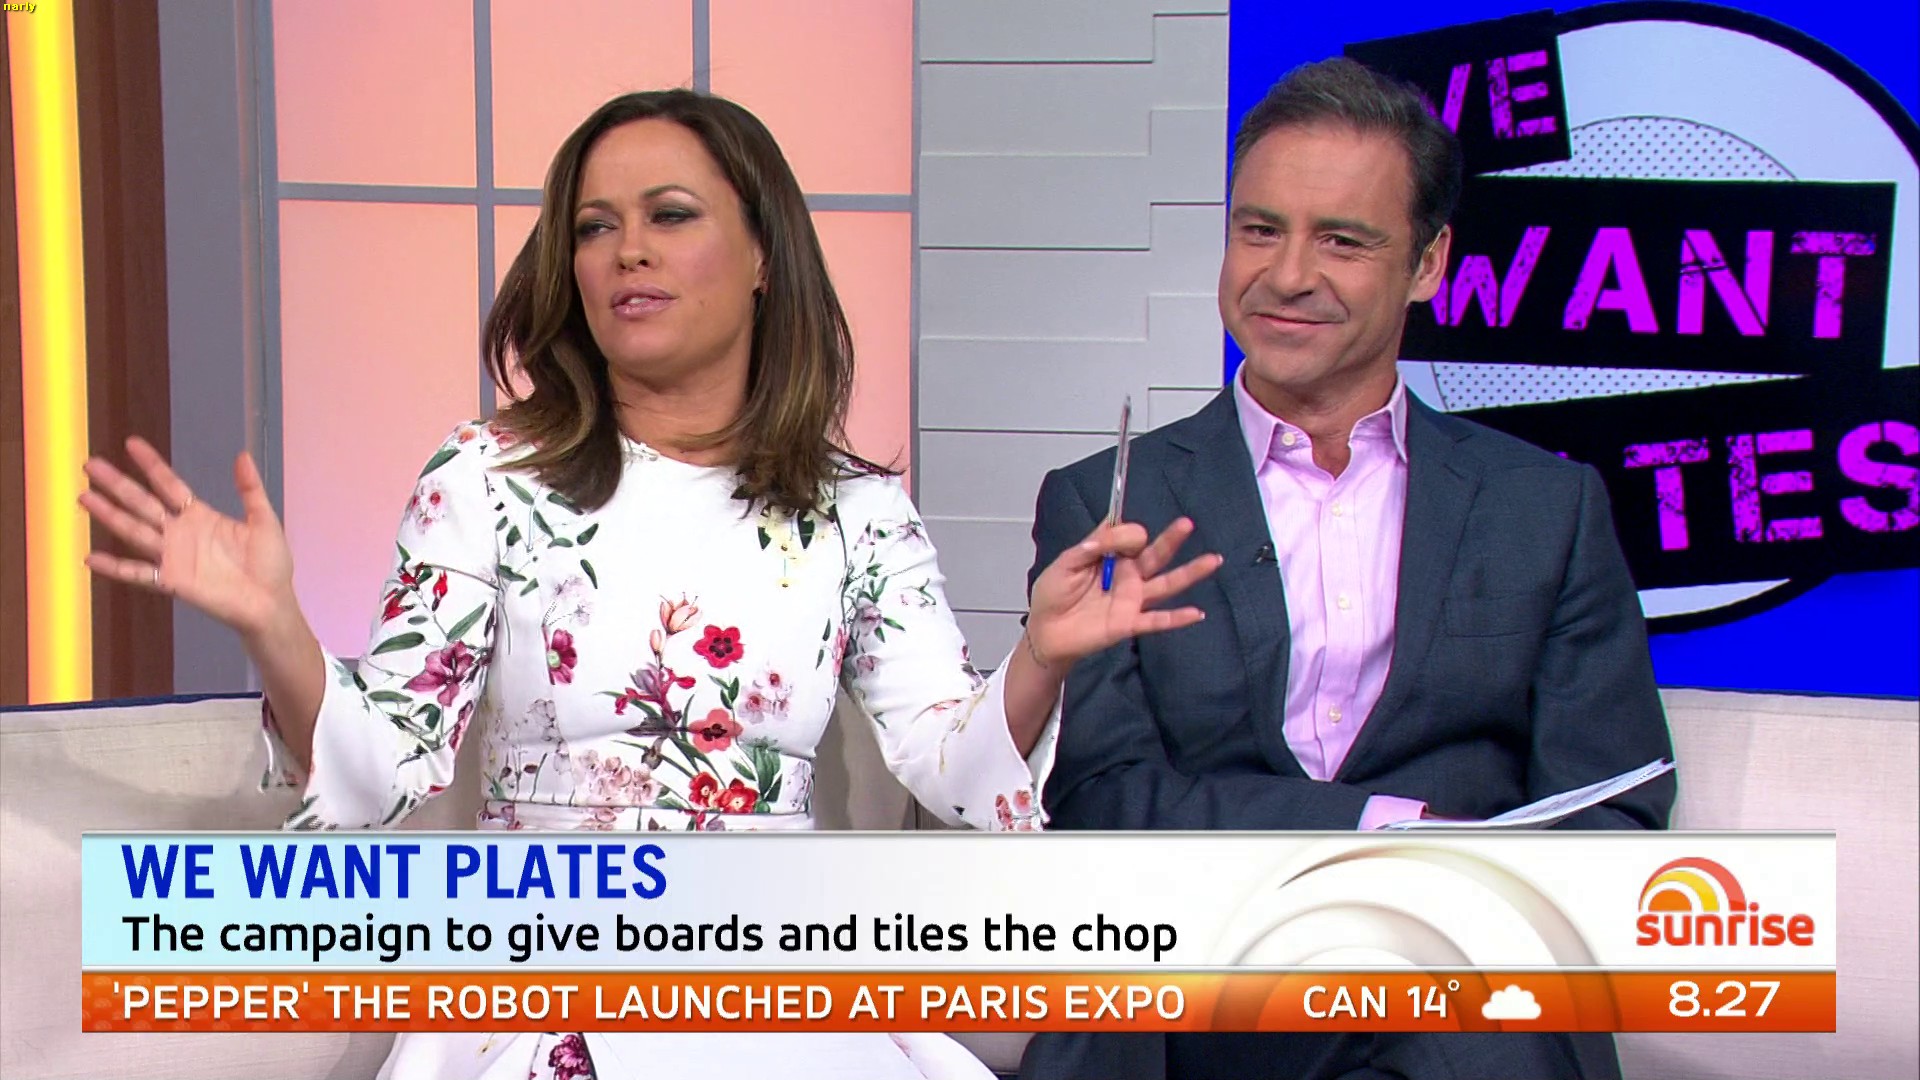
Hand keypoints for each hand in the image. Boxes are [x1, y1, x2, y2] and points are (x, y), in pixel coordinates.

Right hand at [80, 437, 295, 638]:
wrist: (272, 602)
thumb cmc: (271, 565)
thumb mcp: (264, 520)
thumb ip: (250, 489)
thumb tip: (242, 455)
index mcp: (200, 516)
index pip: (169, 484)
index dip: (151, 464)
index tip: (131, 444)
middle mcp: (181, 533)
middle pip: (142, 503)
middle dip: (117, 484)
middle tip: (91, 465)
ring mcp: (174, 557)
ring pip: (134, 531)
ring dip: (109, 515)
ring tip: (84, 498)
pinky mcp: (173, 581)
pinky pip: (139, 574)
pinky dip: (115, 568)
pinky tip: (92, 559)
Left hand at [1025, 517, 1221, 668]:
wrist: (1045, 631)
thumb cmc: (1053, 594)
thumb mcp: (1066, 562)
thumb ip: (1092, 546)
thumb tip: (1122, 530)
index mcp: (1111, 557)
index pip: (1130, 537)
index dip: (1128, 533)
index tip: (1119, 536)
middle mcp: (1127, 575)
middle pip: (1155, 555)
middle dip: (1171, 540)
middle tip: (1187, 524)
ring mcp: (1132, 599)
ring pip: (1166, 584)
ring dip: (1190, 573)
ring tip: (1213, 560)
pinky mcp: (1129, 623)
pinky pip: (1157, 620)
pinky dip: (1177, 618)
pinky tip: (1197, 613)